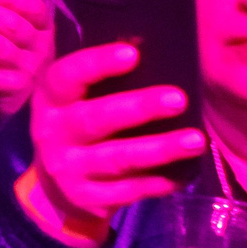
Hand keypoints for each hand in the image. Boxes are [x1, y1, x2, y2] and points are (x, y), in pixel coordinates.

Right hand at [27, 43, 207, 227]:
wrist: (56, 187)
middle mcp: (54, 134)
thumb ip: (97, 83)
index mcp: (50, 100)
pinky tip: (185, 173)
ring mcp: (70, 170)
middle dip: (138, 108)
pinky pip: (131, 191)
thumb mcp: (73, 101)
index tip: (133, 53)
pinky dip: (160, 181)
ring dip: (160, 149)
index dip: (97, 64)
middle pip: (95, 119)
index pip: (67, 77)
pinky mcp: (90, 199)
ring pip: (119, 159)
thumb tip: (145, 47)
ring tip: (196, 140)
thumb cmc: (76, 125)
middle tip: (178, 98)